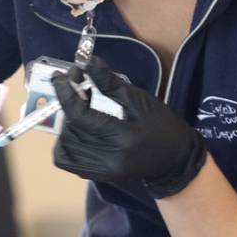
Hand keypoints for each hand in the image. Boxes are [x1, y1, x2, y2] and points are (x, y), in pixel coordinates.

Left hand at [50, 57, 206, 198]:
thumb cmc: (163, 127)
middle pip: (70, 128)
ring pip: (64, 143)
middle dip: (69, 103)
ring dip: (68, 121)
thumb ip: (110, 83)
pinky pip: (64, 159)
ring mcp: (100, 171)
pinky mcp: (95, 175)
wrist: (176, 161)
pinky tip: (78, 128)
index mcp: (123, 138)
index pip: (79, 115)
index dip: (65, 93)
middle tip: (78, 86)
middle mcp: (108, 159)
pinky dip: (64, 141)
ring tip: (83, 108)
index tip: (59, 75)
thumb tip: (87, 61)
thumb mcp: (140, 100)